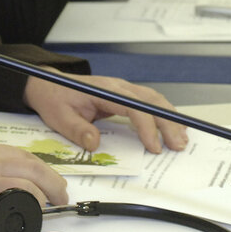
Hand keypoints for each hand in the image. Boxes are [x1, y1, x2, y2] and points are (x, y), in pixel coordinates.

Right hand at [0, 143, 66, 231]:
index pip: (23, 156)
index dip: (42, 169)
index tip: (50, 179)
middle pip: (33, 169)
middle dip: (53, 183)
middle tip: (60, 195)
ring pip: (28, 187)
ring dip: (43, 199)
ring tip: (47, 209)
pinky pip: (9, 208)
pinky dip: (23, 213)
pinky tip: (25, 220)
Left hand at [24, 73, 188, 153]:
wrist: (48, 84)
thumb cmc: (55, 98)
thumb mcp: (59, 117)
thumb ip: (77, 130)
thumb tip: (95, 144)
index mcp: (104, 90)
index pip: (133, 107)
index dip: (146, 127)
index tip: (153, 146)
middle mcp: (118, 86)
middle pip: (151, 101)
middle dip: (168, 123)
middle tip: (178, 145)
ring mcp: (123, 89)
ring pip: (154, 100)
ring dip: (170, 119)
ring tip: (181, 140)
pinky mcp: (124, 95)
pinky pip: (148, 103)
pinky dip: (163, 115)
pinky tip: (172, 128)